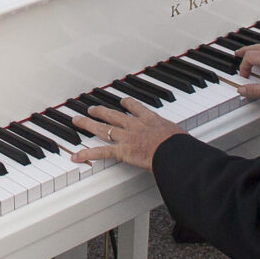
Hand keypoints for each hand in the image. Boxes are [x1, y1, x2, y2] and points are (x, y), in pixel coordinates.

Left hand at [66, 91, 180, 170]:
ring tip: (77, 120)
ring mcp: (126, 137)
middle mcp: (135, 125)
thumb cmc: (180, 144)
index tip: (123, 101)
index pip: (136, 107)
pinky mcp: (122, 151)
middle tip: (91, 108)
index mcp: (150, 119)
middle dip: (100, 111)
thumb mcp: (179, 134)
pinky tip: (75, 156)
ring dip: (88, 124)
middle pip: (113, 115)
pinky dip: (87, 155)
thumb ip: (175, 136)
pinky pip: (101, 152)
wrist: (173, 150)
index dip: (127, 103)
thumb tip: (184, 144)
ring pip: (102, 128)